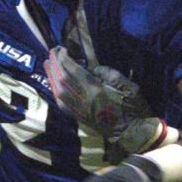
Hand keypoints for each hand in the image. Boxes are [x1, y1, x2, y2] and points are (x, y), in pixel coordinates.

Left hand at [45, 46, 167, 160]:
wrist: (132, 132)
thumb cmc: (133, 108)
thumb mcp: (128, 85)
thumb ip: (109, 74)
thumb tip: (93, 68)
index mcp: (96, 90)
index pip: (74, 70)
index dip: (64, 58)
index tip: (62, 48)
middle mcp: (83, 99)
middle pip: (62, 79)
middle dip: (55, 63)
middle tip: (52, 51)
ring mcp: (78, 109)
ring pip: (58, 90)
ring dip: (51, 75)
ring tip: (48, 63)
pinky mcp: (78, 117)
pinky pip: (60, 102)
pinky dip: (54, 90)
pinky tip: (53, 83)